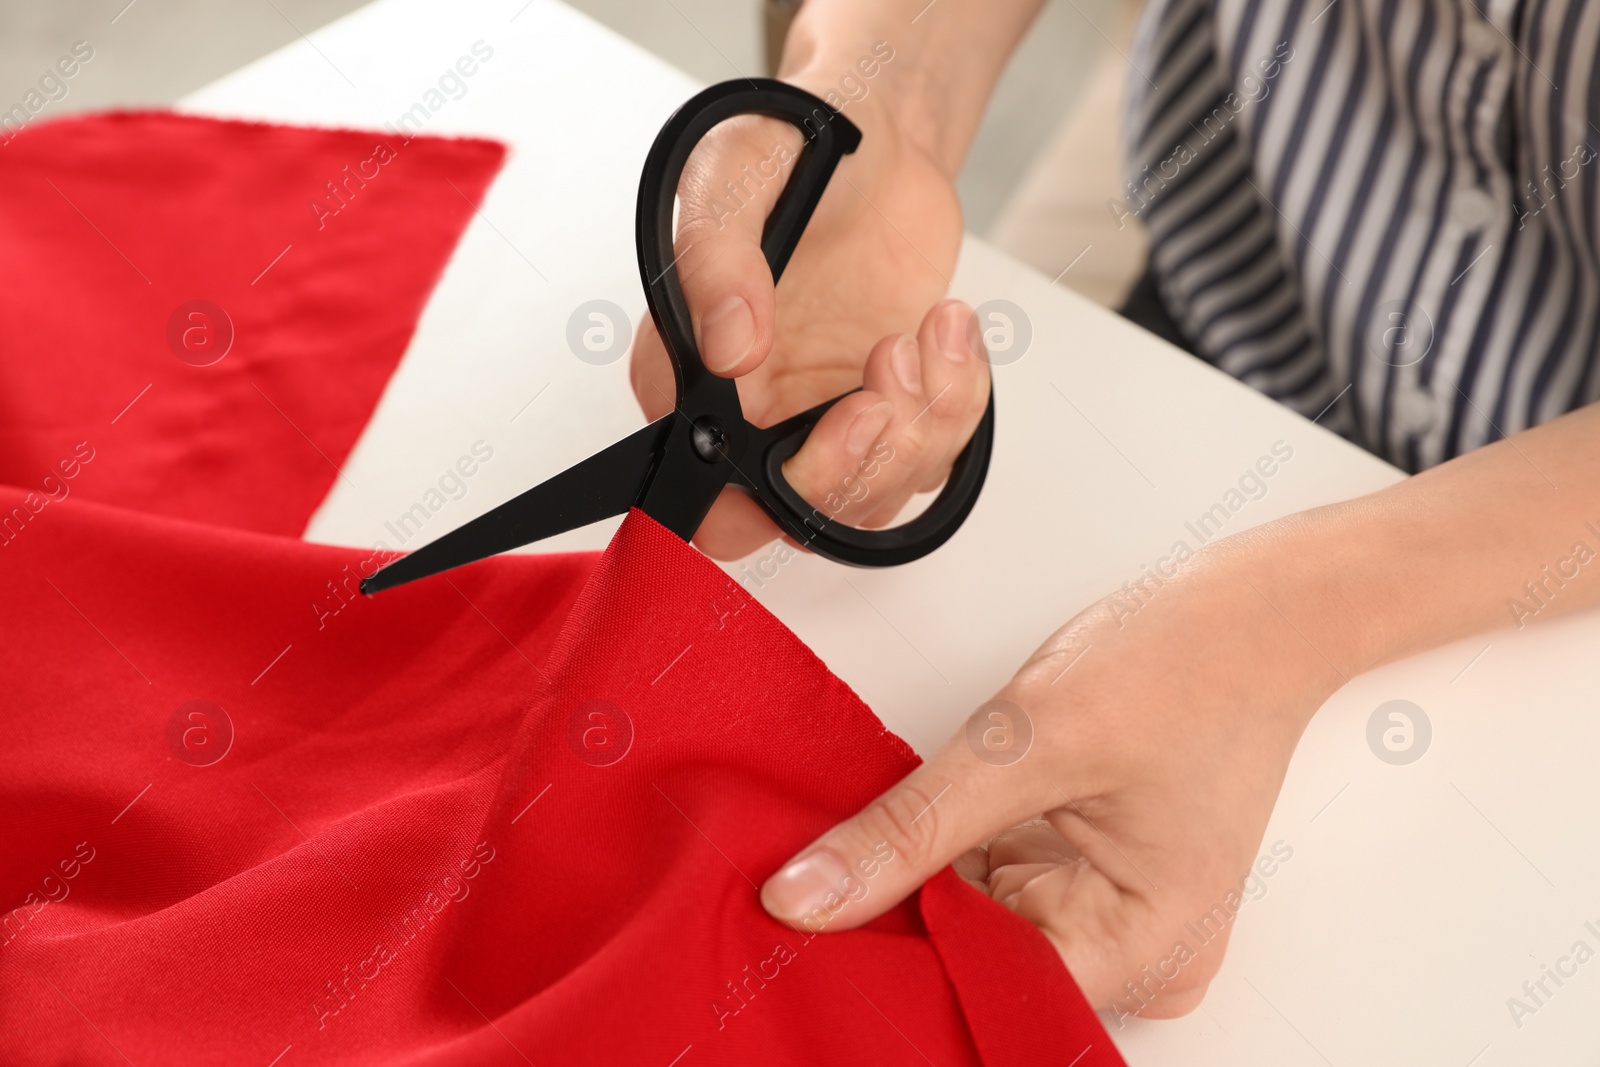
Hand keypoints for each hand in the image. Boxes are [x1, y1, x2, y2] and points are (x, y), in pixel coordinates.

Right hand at [627, 71, 989, 558]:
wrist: (879, 133)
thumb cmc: (792, 146)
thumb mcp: (735, 173)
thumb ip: (717, 258)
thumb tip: (728, 346)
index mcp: (687, 376)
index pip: (703, 497)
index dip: (772, 492)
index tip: (846, 412)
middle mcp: (748, 412)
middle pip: (794, 516)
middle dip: (862, 467)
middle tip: (892, 381)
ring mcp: (818, 417)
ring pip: (872, 496)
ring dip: (922, 423)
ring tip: (927, 330)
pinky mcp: (885, 411)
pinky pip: (929, 457)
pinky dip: (958, 400)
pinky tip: (947, 328)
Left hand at [758, 531, 1346, 1019]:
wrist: (1251, 615)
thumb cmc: (1182, 667)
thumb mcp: (1024, 744)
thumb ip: (911, 828)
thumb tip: (808, 895)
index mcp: (1145, 949)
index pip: (986, 986)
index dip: (896, 954)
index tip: (816, 916)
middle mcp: (1142, 958)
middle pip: (985, 964)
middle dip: (909, 915)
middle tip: (828, 868)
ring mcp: (1122, 924)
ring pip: (985, 928)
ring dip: (929, 884)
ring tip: (891, 831)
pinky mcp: (1099, 889)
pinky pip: (1004, 895)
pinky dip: (960, 860)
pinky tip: (932, 826)